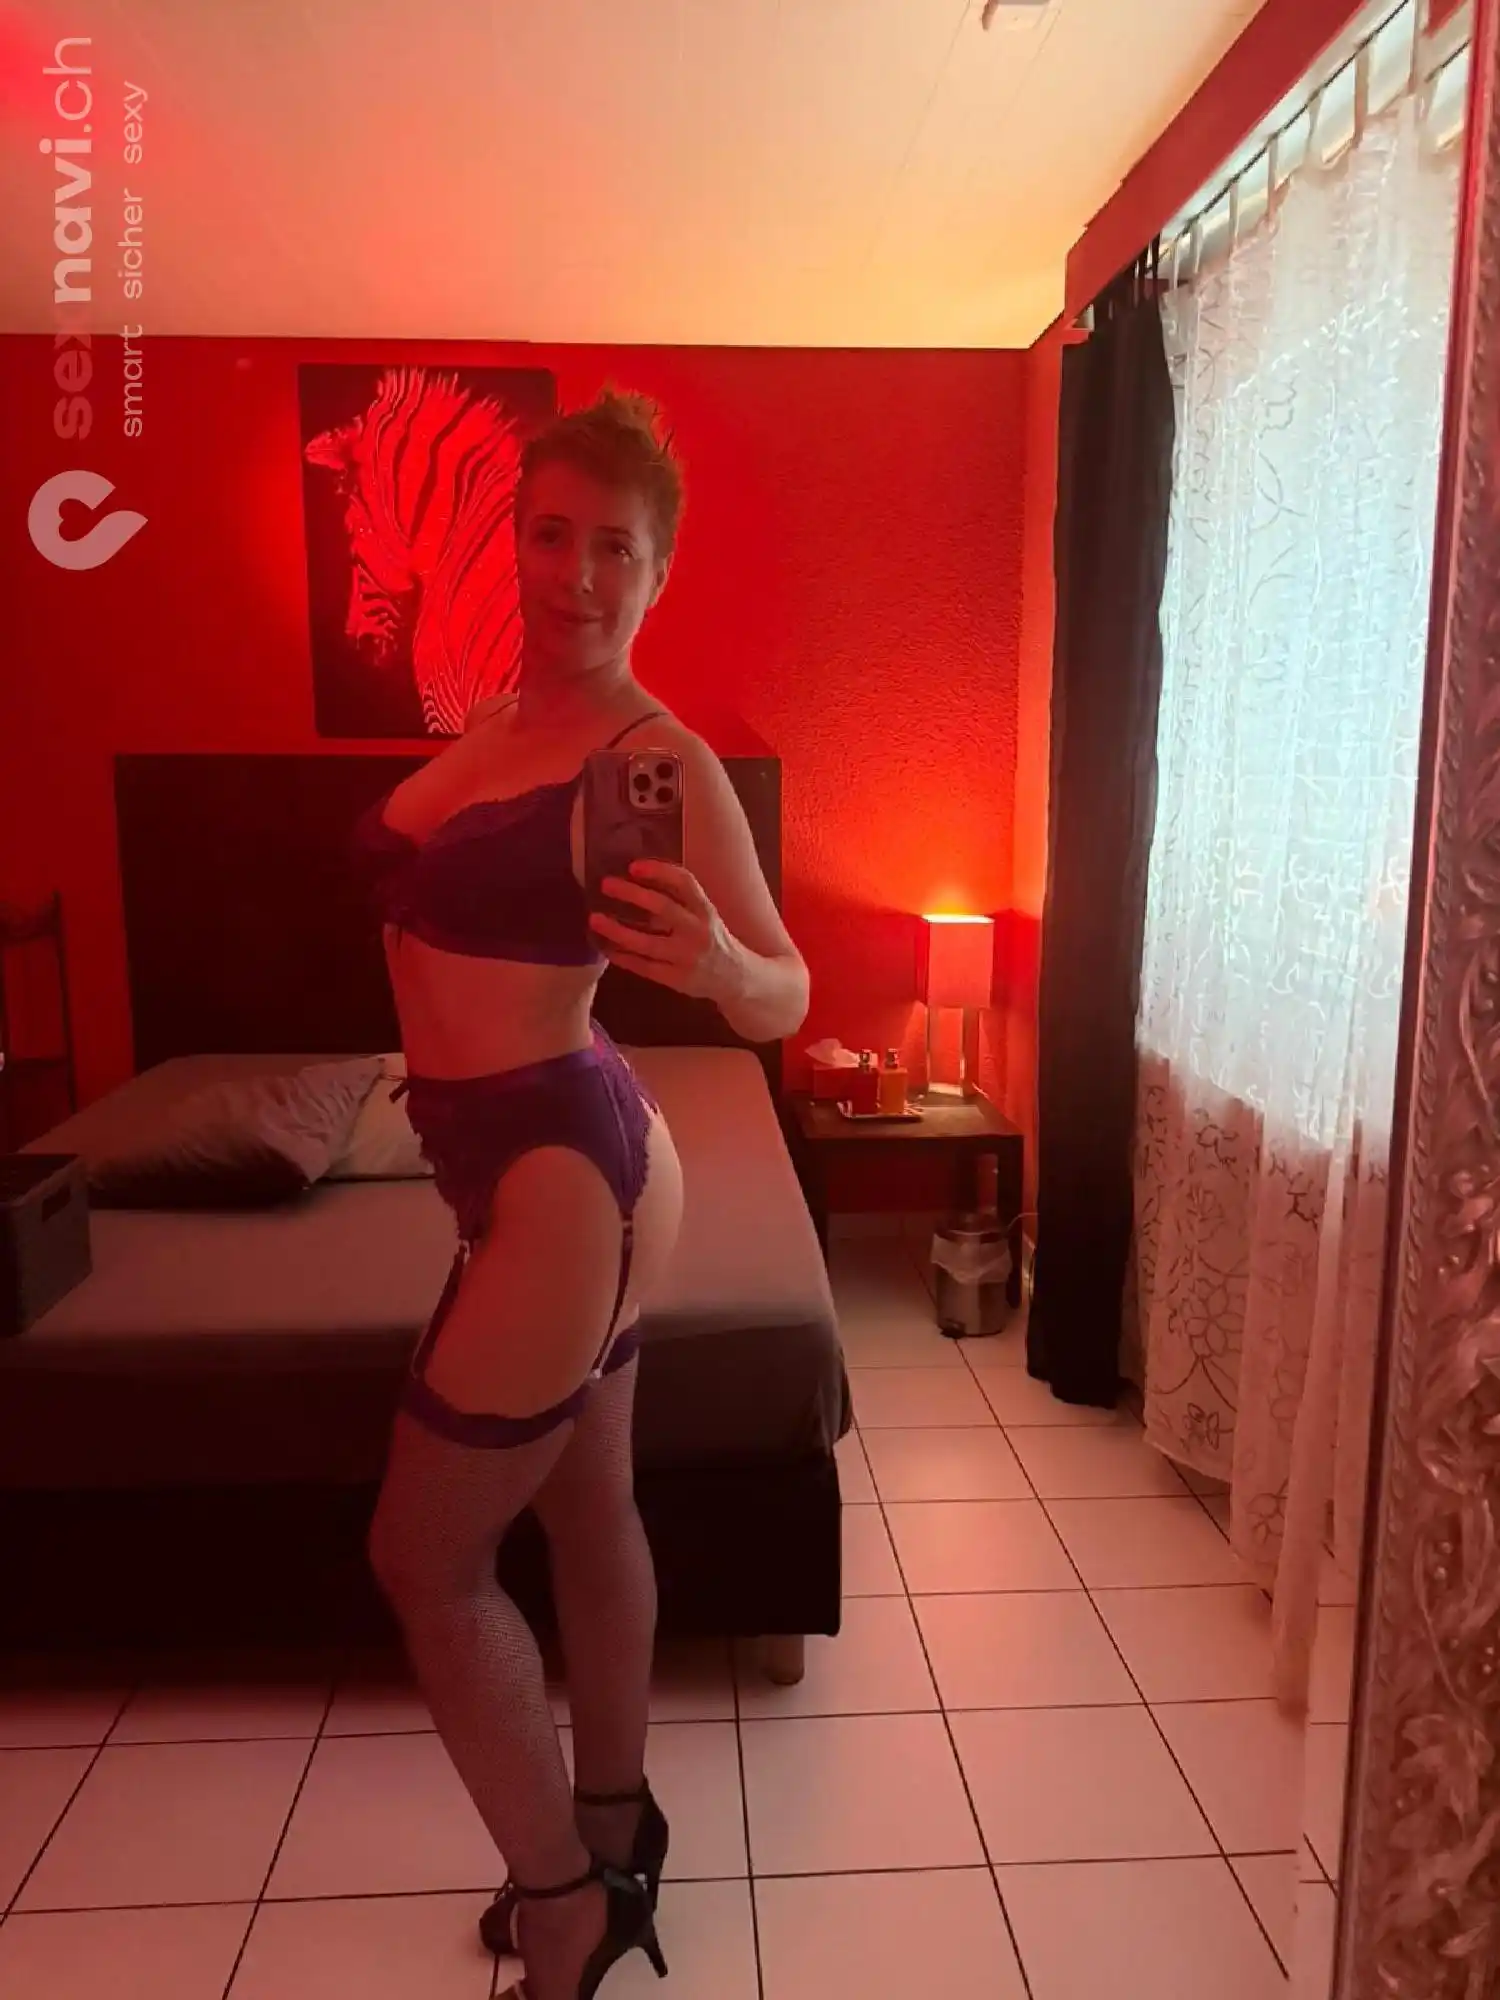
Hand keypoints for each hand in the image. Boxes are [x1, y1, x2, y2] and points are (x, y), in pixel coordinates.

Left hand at [589, 860, 741, 1001]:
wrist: (736, 978)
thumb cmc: (712, 939)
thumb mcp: (705, 915)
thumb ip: (680, 901)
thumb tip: (637, 880)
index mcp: (706, 910)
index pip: (685, 883)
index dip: (660, 871)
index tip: (634, 866)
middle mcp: (698, 932)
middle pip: (663, 909)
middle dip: (632, 894)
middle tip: (606, 884)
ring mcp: (687, 958)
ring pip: (647, 943)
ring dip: (617, 930)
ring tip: (595, 919)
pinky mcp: (677, 979)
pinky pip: (644, 967)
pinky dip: (623, 957)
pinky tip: (606, 947)